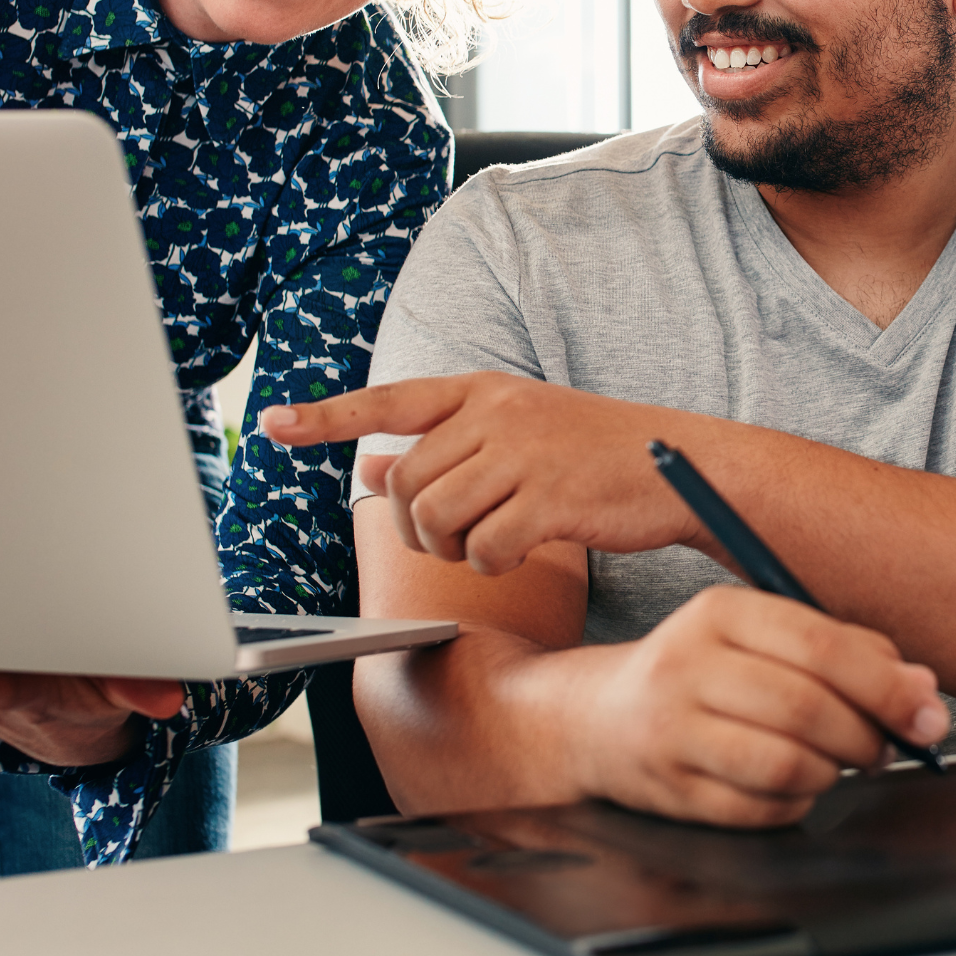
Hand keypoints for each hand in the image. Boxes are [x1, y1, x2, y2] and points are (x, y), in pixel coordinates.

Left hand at [262, 373, 707, 572]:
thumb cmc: (594, 455)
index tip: (272, 424)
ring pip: (436, 517)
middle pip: (406, 481)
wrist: (683, 463)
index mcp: (485, 389)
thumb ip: (445, 445)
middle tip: (456, 537)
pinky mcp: (551, 499)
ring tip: (490, 545)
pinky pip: (484, 549)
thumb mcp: (517, 434)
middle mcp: (498, 412)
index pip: (390, 399)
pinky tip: (520, 556)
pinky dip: (492, 566)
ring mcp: (524, 453)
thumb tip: (368, 462)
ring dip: (452, 549)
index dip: (327, 417)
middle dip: (415, 525)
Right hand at [567, 585, 948, 826]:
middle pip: (808, 708)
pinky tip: (793, 784)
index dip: (887, 684)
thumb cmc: (698, 672)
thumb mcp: (760, 635)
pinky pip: (761, 810)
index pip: (821, 645)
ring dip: (832, 773)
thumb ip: (844, 649)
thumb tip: (921, 687)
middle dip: (867, 736)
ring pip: (788, 765)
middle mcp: (687, 665)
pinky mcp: (668, 791)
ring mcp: (672, 732)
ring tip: (836, 763)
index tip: (926, 710)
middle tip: (885, 746)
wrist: (594, 718)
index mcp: (720, 612)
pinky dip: (796, 804)